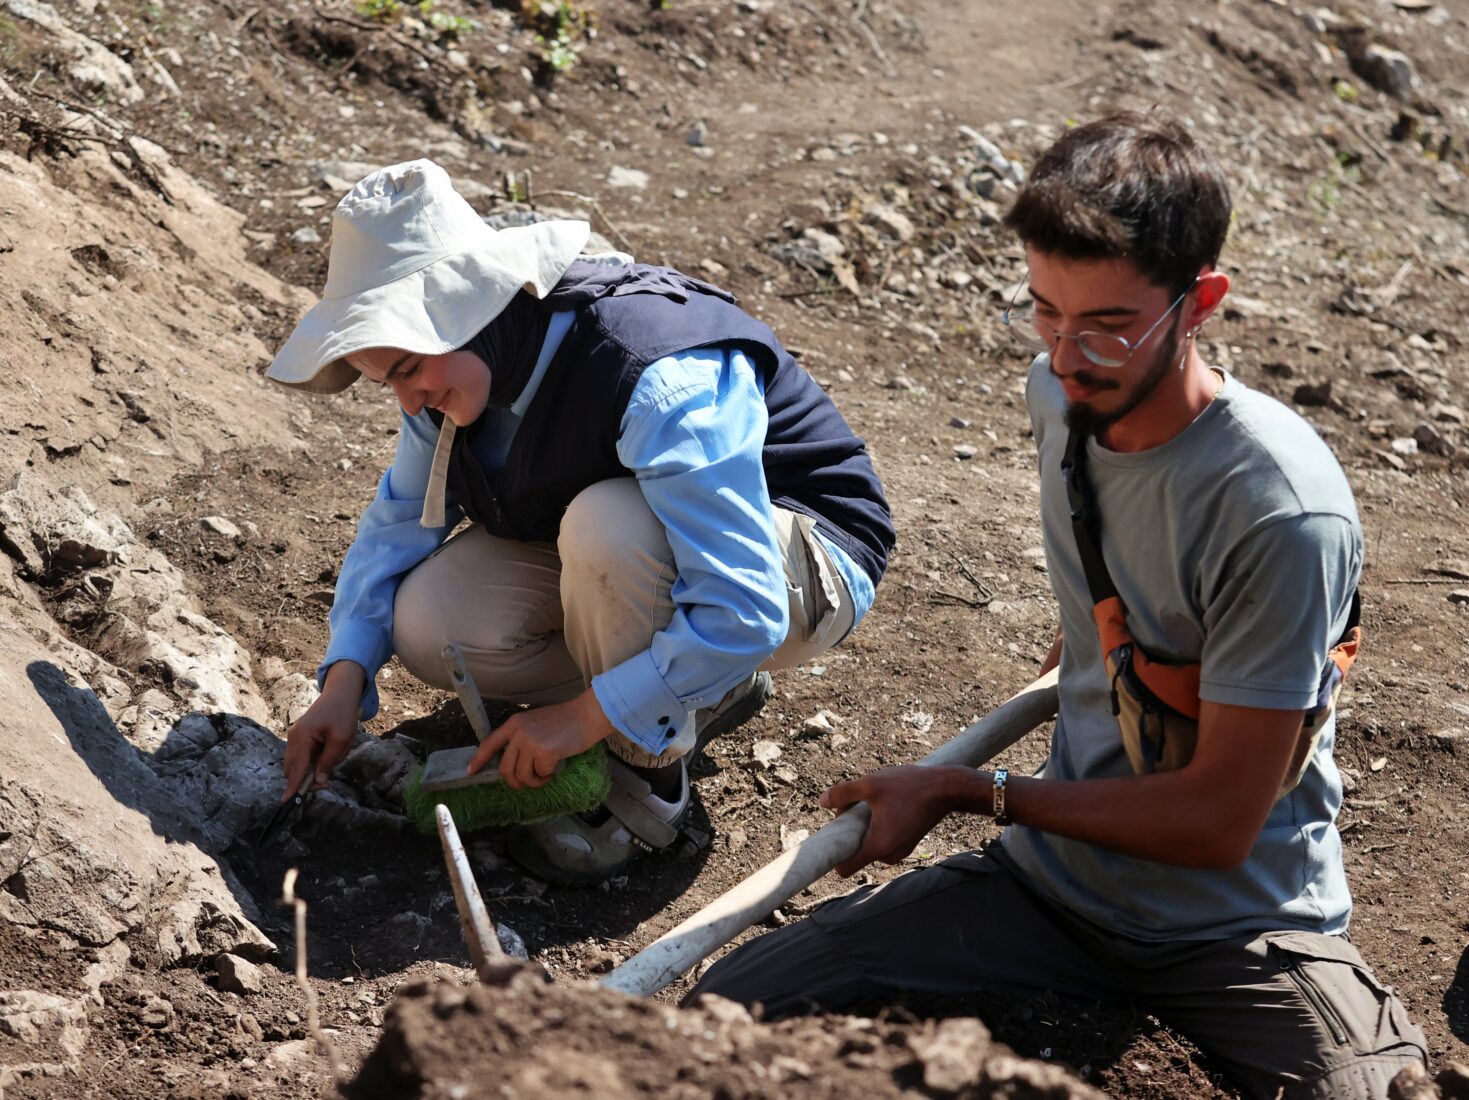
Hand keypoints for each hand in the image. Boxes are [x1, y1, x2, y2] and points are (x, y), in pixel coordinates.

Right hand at [281, 662, 364, 799]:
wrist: (341, 692)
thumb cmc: (343, 713)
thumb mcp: (342, 739)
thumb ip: (328, 761)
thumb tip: (318, 780)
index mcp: (302, 736)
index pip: (296, 767)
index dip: (292, 786)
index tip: (286, 802)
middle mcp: (294, 737)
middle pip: (294, 768)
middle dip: (307, 779)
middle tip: (328, 779)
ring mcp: (295, 736)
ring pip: (298, 763)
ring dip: (312, 768)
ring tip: (333, 756)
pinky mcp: (301, 736)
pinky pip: (303, 756)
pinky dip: (313, 760)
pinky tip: (329, 750)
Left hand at [468, 688, 614, 788]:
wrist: (587, 715)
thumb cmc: (565, 720)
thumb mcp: (535, 722)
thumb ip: (521, 736)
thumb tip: (513, 760)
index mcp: (514, 724)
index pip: (489, 743)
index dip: (478, 759)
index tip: (471, 771)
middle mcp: (519, 733)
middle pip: (505, 768)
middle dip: (513, 782)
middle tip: (526, 783)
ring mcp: (531, 743)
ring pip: (522, 775)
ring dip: (533, 781)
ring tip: (544, 775)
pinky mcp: (544, 753)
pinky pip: (540, 774)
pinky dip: (547, 777)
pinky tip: (554, 770)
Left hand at [820, 765, 979, 876]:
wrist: (947, 788)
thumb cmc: (910, 786)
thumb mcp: (871, 783)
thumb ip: (843, 793)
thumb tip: (822, 801)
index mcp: (878, 846)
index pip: (845, 869)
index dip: (834, 856)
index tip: (831, 835)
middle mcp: (889, 855)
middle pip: (857, 853)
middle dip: (851, 832)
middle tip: (857, 806)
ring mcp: (900, 851)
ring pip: (870, 845)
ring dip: (865, 828)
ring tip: (875, 803)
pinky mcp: (907, 843)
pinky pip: (883, 840)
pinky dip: (879, 826)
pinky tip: (887, 805)